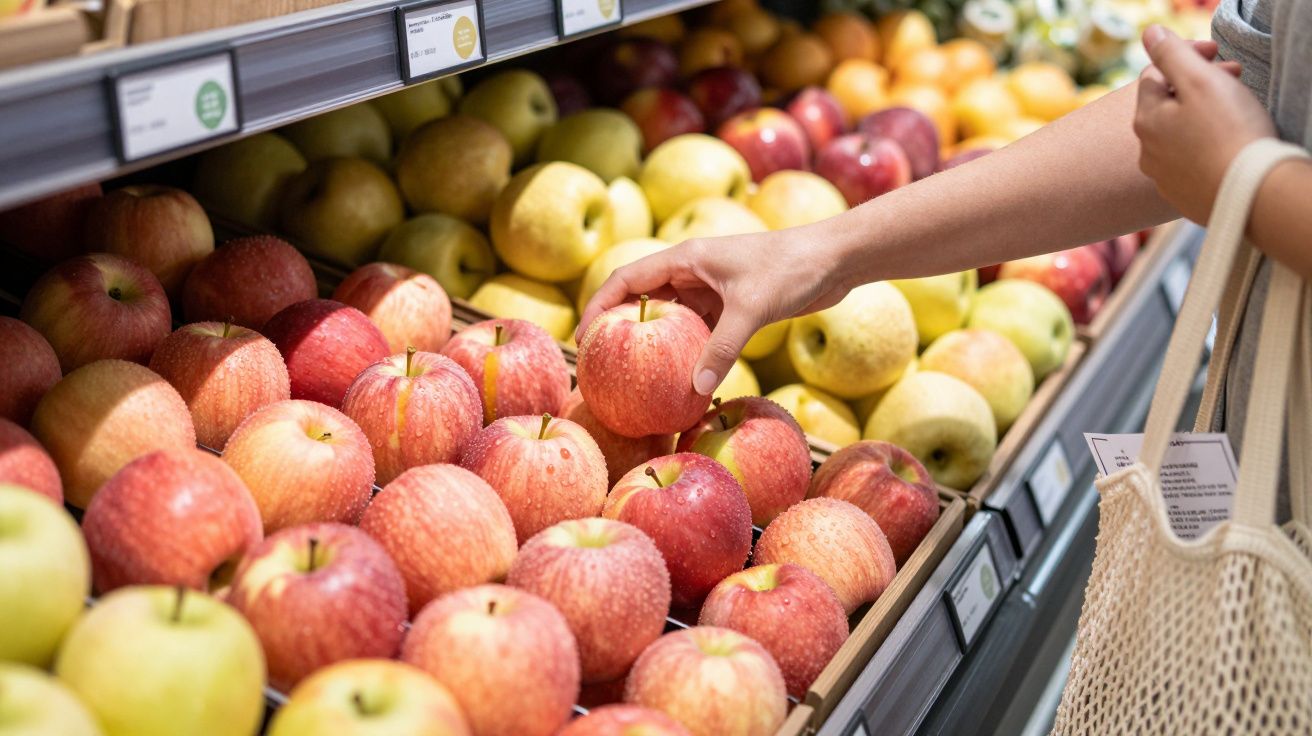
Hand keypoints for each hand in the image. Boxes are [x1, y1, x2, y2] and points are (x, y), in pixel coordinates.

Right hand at [576, 226, 852, 395]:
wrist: (835, 258)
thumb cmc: (792, 268)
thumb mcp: (752, 308)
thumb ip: (722, 349)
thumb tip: (695, 391)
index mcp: (686, 258)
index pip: (626, 280)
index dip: (599, 306)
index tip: (583, 338)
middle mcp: (693, 271)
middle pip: (643, 300)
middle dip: (622, 328)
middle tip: (604, 363)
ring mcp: (712, 289)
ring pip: (672, 319)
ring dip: (657, 344)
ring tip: (638, 376)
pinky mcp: (732, 305)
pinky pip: (700, 332)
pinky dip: (689, 353)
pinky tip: (684, 379)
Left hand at [1134, 25, 1274, 223]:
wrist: (1250, 194)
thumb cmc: (1229, 133)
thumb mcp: (1200, 81)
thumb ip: (1171, 55)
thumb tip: (1150, 34)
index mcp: (1146, 120)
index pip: (1154, 75)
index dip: (1186, 57)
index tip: (1218, 54)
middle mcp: (1147, 151)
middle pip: (1166, 106)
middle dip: (1197, 85)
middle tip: (1235, 78)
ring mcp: (1164, 177)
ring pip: (1178, 135)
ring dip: (1202, 116)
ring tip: (1234, 112)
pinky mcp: (1184, 197)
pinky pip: (1190, 162)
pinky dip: (1206, 146)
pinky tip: (1228, 145)